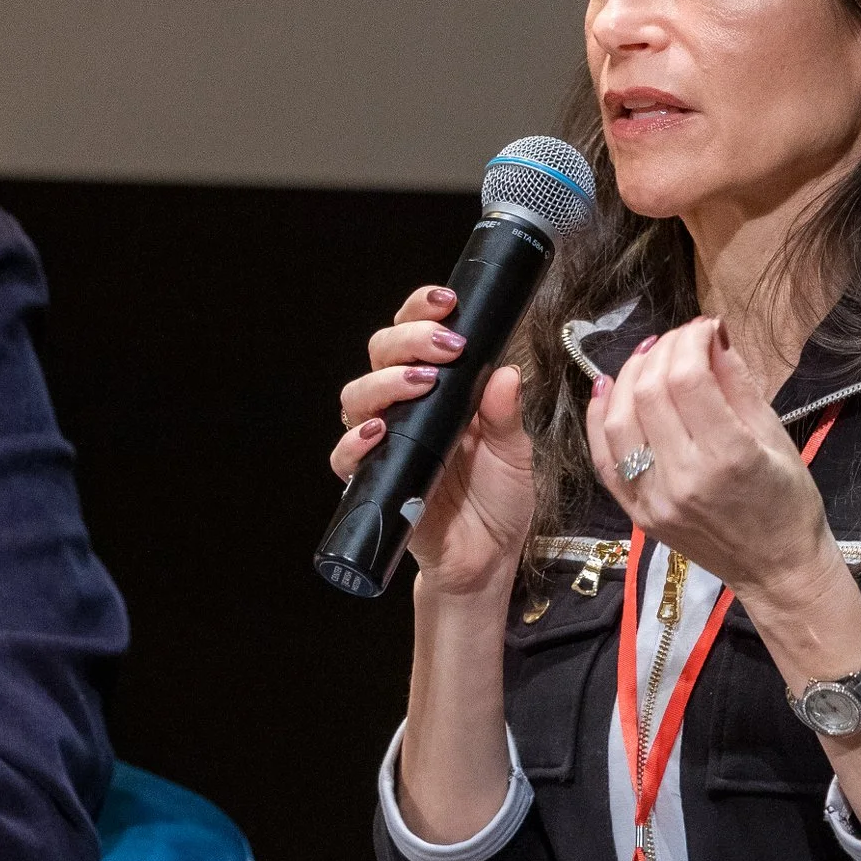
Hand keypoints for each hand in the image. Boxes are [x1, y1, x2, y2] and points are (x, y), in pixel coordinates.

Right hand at [330, 285, 534, 597]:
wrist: (488, 557)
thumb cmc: (498, 500)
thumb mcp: (514, 451)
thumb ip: (505, 413)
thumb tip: (505, 371)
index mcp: (439, 392)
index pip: (414, 336)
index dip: (421, 312)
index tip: (448, 303)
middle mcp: (406, 411)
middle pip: (379, 355)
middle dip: (407, 339)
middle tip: (445, 348)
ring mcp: (386, 443)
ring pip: (356, 396)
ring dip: (385, 382)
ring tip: (420, 383)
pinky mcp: (374, 481)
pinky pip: (346, 456)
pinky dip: (355, 441)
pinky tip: (378, 432)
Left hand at [582, 317, 837, 604]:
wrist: (777, 570)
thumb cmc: (790, 502)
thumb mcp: (777, 436)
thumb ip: (738, 383)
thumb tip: (711, 335)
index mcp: (728, 457)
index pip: (688, 379)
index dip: (689, 341)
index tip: (703, 329)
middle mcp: (684, 479)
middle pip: (649, 393)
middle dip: (662, 352)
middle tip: (681, 341)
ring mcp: (654, 499)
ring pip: (618, 421)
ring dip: (630, 377)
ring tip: (650, 358)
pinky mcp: (638, 513)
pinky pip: (602, 459)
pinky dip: (600, 418)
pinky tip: (610, 388)